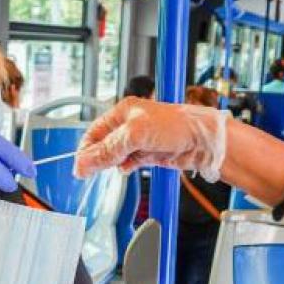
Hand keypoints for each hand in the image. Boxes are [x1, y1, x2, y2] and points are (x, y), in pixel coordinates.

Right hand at [74, 98, 227, 181]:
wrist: (203, 141)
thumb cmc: (177, 126)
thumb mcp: (135, 135)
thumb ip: (108, 150)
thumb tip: (84, 162)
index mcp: (124, 111)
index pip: (95, 131)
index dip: (86, 149)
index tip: (80, 166)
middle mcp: (130, 124)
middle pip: (104, 144)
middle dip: (98, 158)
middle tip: (90, 173)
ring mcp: (140, 140)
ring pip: (116, 155)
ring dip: (112, 163)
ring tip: (115, 167)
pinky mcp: (149, 154)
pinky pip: (129, 163)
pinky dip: (126, 168)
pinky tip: (127, 169)